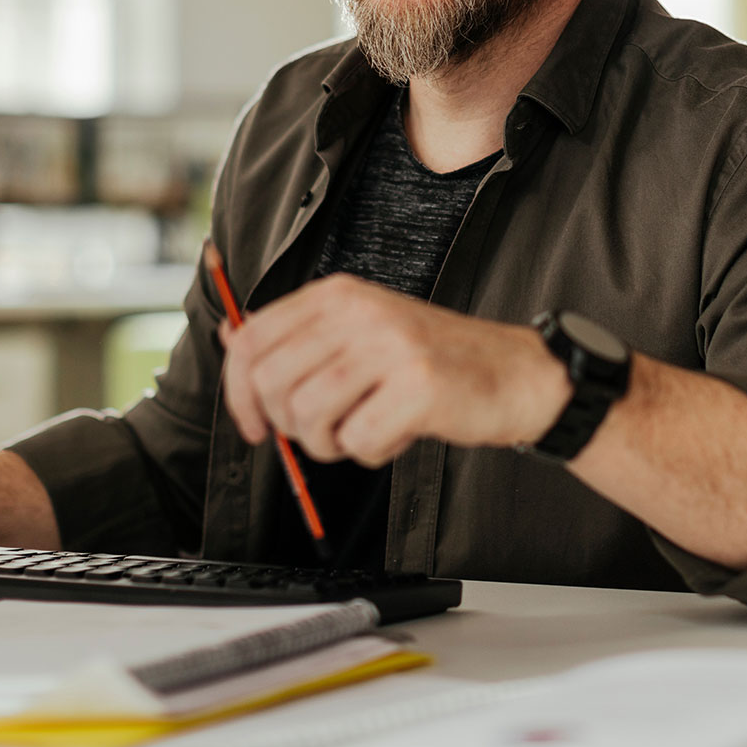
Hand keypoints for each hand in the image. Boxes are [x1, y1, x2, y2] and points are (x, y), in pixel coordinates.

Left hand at [221, 274, 570, 466]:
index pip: (252, 340)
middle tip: (326, 431)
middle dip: (288, 426)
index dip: (239, 393)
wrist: (514, 374)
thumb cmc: (433, 361)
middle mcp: (359, 312)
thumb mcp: (361, 332)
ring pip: (308, 416)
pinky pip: (357, 441)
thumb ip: (300, 337)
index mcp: (338, 294)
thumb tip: (231, 340)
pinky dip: (372, 452)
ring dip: (330, 444)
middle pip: (272, 383)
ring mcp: (389, 346)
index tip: (255, 425)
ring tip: (366, 429)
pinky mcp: (417, 387)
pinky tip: (400, 431)